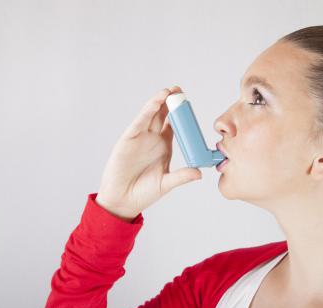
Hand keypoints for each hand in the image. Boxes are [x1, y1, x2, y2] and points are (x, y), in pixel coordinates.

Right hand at [95, 86, 201, 220]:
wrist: (123, 201)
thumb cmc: (144, 193)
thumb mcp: (166, 183)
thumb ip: (181, 176)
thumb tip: (199, 173)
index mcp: (164, 146)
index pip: (174, 126)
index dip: (181, 115)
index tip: (188, 103)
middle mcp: (152, 139)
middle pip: (163, 115)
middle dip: (171, 102)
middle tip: (179, 91)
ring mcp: (140, 137)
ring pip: (151, 115)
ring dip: (160, 102)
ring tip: (170, 91)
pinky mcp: (129, 139)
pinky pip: (140, 122)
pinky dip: (148, 111)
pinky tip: (156, 102)